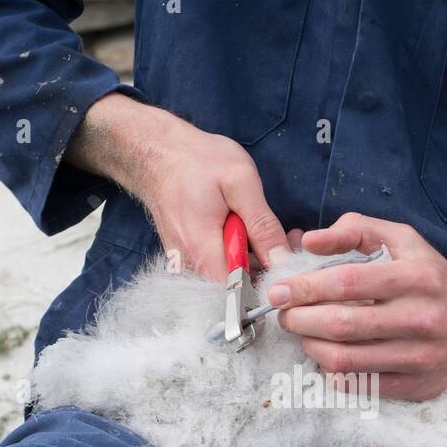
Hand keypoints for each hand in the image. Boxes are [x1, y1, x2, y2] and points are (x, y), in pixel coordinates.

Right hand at [67, 93, 288, 280]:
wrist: (156, 152)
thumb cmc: (196, 161)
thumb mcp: (240, 182)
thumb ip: (262, 225)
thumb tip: (282, 261)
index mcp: (203, 253)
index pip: (241, 294)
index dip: (271, 283)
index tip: (290, 260)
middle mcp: (190, 267)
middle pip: (239, 288)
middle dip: (269, 268)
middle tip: (290, 238)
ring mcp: (187, 264)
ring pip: (231, 277)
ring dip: (257, 259)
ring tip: (268, 227)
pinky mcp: (188, 258)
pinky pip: (220, 266)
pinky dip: (241, 253)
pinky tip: (249, 229)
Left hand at [272, 213, 446, 400]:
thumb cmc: (438, 281)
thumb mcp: (406, 242)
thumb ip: (357, 230)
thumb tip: (309, 241)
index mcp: (418, 277)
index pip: (347, 282)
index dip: (305, 288)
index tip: (280, 291)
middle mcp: (422, 318)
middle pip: (341, 324)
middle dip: (300, 320)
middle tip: (285, 315)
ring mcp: (421, 358)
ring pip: (345, 360)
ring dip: (311, 348)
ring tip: (303, 334)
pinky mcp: (418, 387)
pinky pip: (361, 386)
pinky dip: (334, 374)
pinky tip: (328, 358)